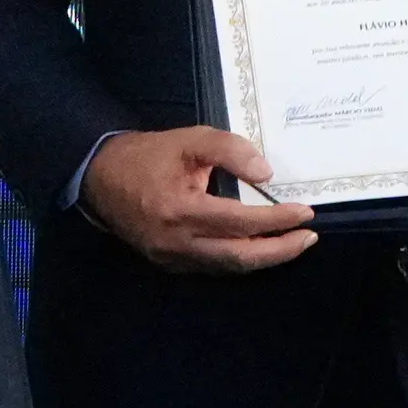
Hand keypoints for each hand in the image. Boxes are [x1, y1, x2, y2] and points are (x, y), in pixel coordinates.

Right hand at [79, 124, 318, 275]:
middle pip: (239, 256)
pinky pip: (212, 266)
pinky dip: (240, 259)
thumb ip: (229, 150)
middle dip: (280, 250)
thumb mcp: (189, 140)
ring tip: (292, 244)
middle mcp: (176, 241)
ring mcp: (170, 256)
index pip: (240, 221)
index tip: (305, 212)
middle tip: (309, 237)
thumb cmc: (146, 155)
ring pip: (228, 267)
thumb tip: (266, 175)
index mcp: (180, 209)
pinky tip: (258, 247)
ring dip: (264, 258)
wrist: (98, 176)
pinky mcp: (167, 262)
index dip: (276, 219)